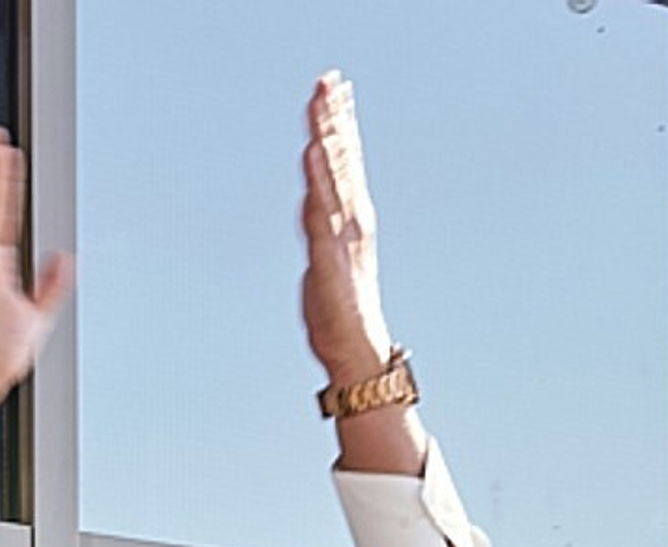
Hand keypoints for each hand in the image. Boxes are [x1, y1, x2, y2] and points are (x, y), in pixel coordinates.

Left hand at [299, 73, 391, 386]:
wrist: (355, 348)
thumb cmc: (339, 312)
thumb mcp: (324, 261)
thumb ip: (318, 231)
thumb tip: (312, 210)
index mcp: (350, 218)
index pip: (345, 160)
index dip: (340, 123)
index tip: (335, 89)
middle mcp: (350, 218)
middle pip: (340, 157)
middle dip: (333, 116)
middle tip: (327, 78)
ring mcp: (341, 233)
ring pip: (332, 174)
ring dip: (326, 135)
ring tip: (321, 101)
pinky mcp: (328, 253)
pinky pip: (321, 207)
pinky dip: (319, 178)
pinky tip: (314, 151)